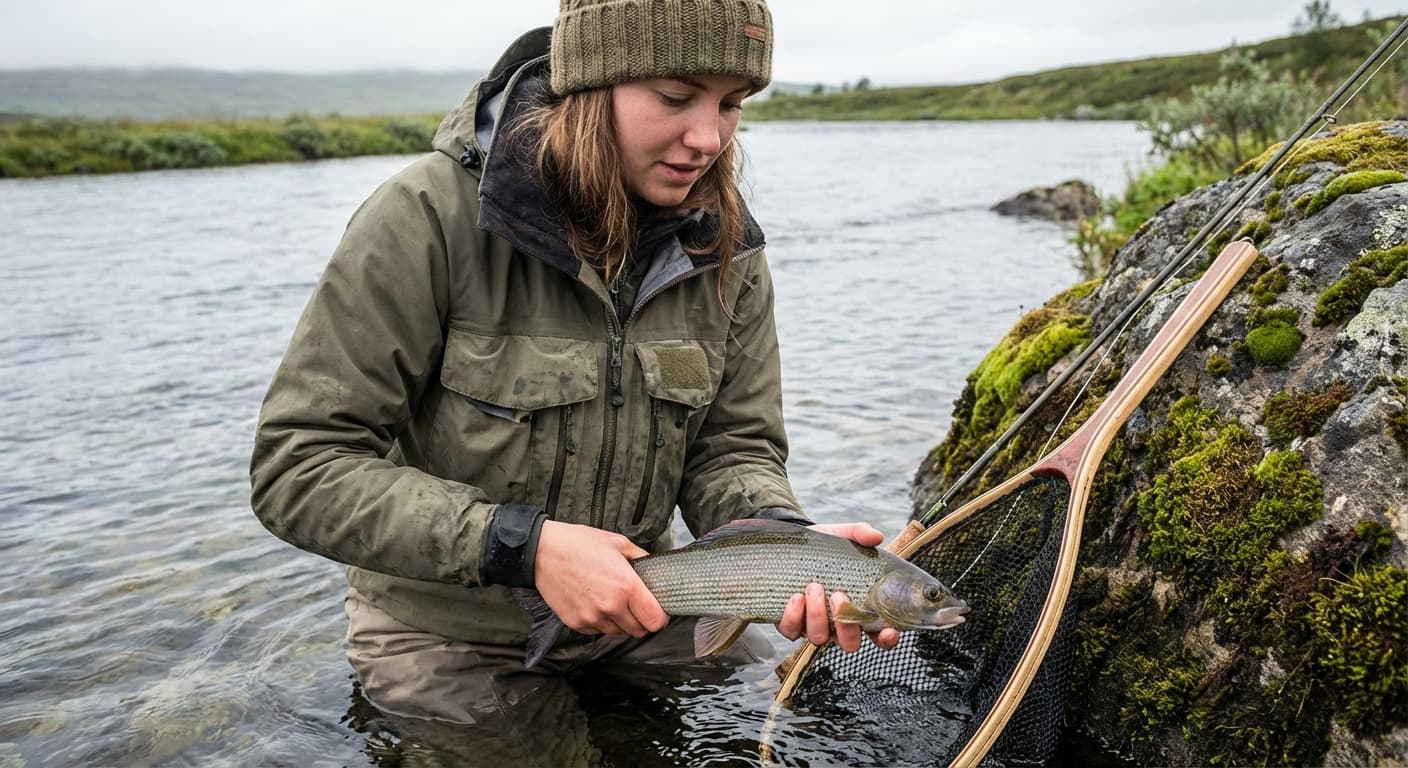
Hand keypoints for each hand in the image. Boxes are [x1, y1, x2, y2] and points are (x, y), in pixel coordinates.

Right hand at [532, 521, 668, 637]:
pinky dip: (601, 622)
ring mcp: (592, 617)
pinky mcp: (576, 624)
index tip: (656, 609)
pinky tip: (595, 603)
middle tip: (635, 604)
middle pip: (639, 630)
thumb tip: (655, 569)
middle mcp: (610, 606)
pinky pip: (598, 631)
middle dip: (641, 619)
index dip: (660, 616)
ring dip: (621, 622)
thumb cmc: (579, 544)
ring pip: (619, 633)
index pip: (655, 620)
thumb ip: (641, 558)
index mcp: (626, 586)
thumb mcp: (618, 543)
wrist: (542, 551)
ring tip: (612, 601)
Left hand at [774, 522, 900, 651]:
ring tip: (814, 586)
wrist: (791, 544)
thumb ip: (861, 534)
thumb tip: (876, 536)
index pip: (880, 634)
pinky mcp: (790, 624)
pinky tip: (796, 597)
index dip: (887, 638)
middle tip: (839, 595)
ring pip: (819, 638)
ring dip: (817, 615)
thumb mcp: (843, 536)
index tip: (888, 630)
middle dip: (846, 626)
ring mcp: (814, 626)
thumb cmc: (825, 547)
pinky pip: (792, 631)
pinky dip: (794, 616)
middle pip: (850, 644)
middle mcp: (838, 624)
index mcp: (859, 608)